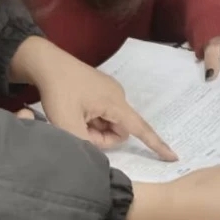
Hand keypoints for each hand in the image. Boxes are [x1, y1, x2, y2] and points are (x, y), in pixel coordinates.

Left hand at [10, 37, 175, 160]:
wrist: (45, 62)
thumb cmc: (58, 92)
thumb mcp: (66, 124)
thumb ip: (85, 145)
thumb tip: (97, 157)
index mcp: (115, 103)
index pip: (140, 129)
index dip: (156, 145)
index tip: (173, 157)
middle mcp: (118, 96)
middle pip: (119, 130)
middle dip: (100, 137)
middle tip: (76, 129)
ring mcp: (109, 91)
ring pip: (108, 123)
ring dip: (93, 128)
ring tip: (72, 118)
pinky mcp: (99, 90)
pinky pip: (102, 113)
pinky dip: (90, 119)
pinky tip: (73, 111)